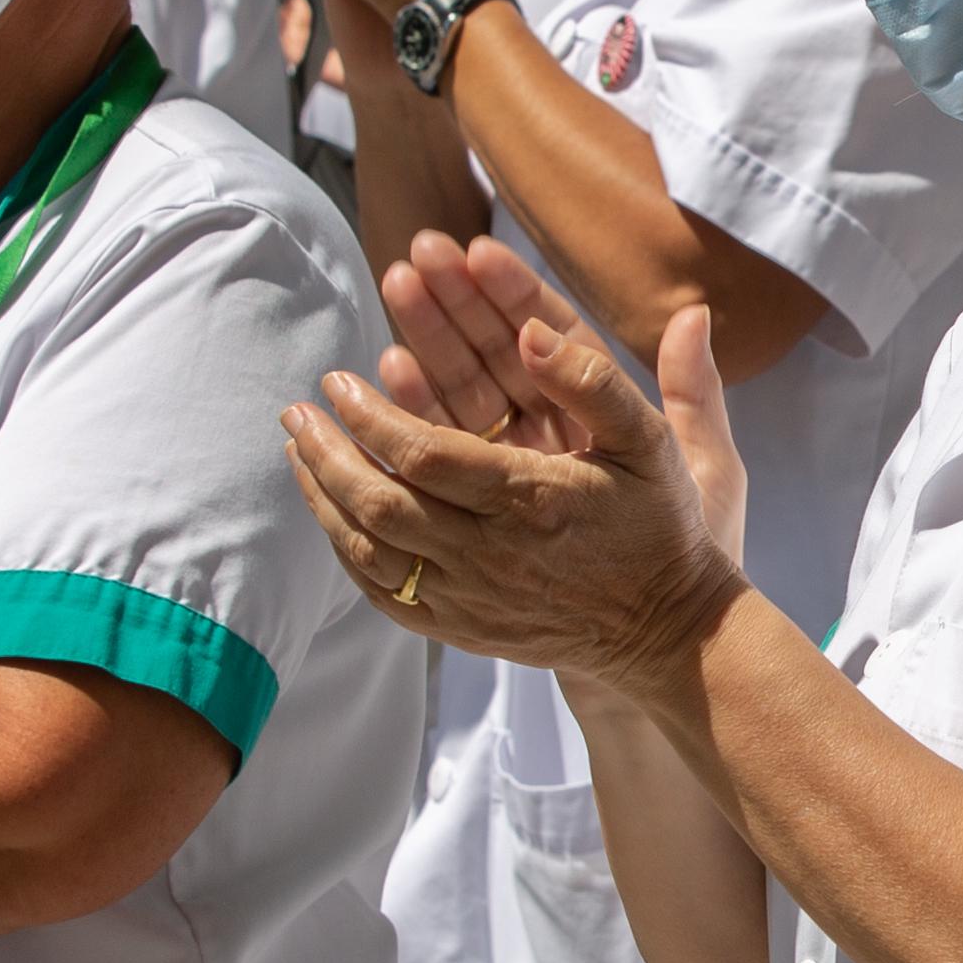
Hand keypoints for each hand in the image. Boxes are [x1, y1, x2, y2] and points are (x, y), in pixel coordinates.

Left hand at [281, 272, 744, 693]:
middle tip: (296, 411)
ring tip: (298, 454)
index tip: (339, 380)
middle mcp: (491, 556)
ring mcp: (471, 600)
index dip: (371, 416)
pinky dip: (346, 552)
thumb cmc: (659, 527)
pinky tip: (331, 515)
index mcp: (531, 500)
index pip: (423, 455)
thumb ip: (596, 380)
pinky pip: (384, 595)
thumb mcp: (651, 442)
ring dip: (324, 499)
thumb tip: (532, 329)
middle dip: (329, 453)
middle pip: (381, 503)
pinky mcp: (461, 630)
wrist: (666, 633)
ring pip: (371, 551)